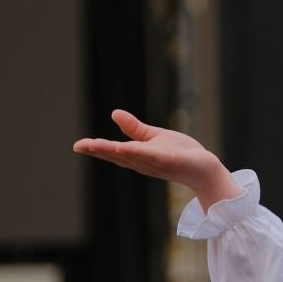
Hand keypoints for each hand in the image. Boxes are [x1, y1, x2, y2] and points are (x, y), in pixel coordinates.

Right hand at [73, 109, 236, 204]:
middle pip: (117, 155)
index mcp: (137, 156)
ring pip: (131, 156)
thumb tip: (114, 113)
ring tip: (95, 145)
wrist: (204, 168)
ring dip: (113, 151)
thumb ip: (134, 128)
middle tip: (79, 146)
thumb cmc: (180, 153)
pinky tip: (125, 147)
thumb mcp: (153, 137)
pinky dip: (138, 152)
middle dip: (98, 150)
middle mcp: (143, 162)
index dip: (96, 148)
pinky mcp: (170, 161)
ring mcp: (156, 163)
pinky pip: (151, 156)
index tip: (78, 145)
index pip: (113, 152)